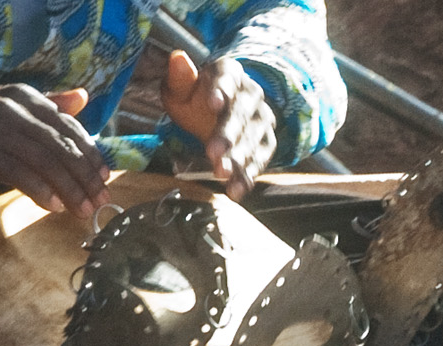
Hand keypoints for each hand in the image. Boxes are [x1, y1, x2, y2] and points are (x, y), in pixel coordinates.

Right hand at [0, 84, 110, 217]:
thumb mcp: (8, 109)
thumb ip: (46, 106)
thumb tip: (82, 98)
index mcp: (24, 96)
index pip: (69, 126)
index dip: (91, 154)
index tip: (105, 179)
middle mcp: (13, 108)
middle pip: (61, 146)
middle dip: (85, 177)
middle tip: (101, 202)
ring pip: (44, 162)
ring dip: (68, 190)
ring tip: (83, 211)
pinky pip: (19, 174)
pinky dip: (40, 192)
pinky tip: (53, 207)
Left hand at [161, 51, 277, 199]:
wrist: (212, 112)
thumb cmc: (194, 98)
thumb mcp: (180, 88)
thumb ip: (179, 78)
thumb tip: (177, 58)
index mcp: (229, 73)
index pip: (228, 79)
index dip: (222, 91)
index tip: (213, 103)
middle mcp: (251, 94)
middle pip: (241, 114)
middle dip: (228, 134)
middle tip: (212, 153)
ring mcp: (261, 118)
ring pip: (253, 138)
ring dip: (238, 158)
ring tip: (221, 175)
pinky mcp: (265, 142)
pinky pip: (260, 159)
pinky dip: (248, 176)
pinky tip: (236, 190)